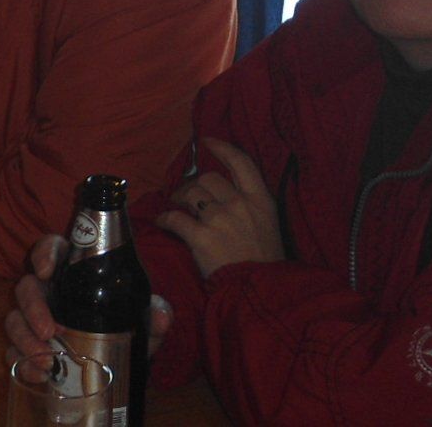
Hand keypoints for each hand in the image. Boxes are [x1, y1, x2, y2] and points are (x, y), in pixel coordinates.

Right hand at [2, 235, 171, 379]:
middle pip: (26, 287)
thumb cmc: (125, 321)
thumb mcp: (142, 314)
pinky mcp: (29, 348)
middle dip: (32, 308)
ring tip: (47, 361)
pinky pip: (14, 352)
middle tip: (50, 331)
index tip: (46, 271)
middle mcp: (48, 291)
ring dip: (24, 340)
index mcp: (72, 271)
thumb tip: (161, 318)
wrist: (121, 356)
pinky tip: (39, 375)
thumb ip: (155, 312)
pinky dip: (22, 364)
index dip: (43, 255)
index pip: (52, 249)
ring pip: (15, 320)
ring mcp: (34, 320)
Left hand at [154, 136, 283, 276]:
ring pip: (190, 194)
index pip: (241, 162)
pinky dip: (165, 219)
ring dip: (180, 198)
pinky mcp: (201, 236)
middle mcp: (239, 204)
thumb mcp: (269, 226)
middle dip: (195, 184)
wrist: (260, 290)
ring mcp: (219, 219)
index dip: (222, 148)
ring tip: (176, 206)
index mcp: (261, 200)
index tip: (207, 141)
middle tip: (188, 195)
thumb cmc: (266, 262)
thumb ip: (252, 207)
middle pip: (209, 178)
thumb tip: (230, 196)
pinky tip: (162, 221)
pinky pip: (175, 219)